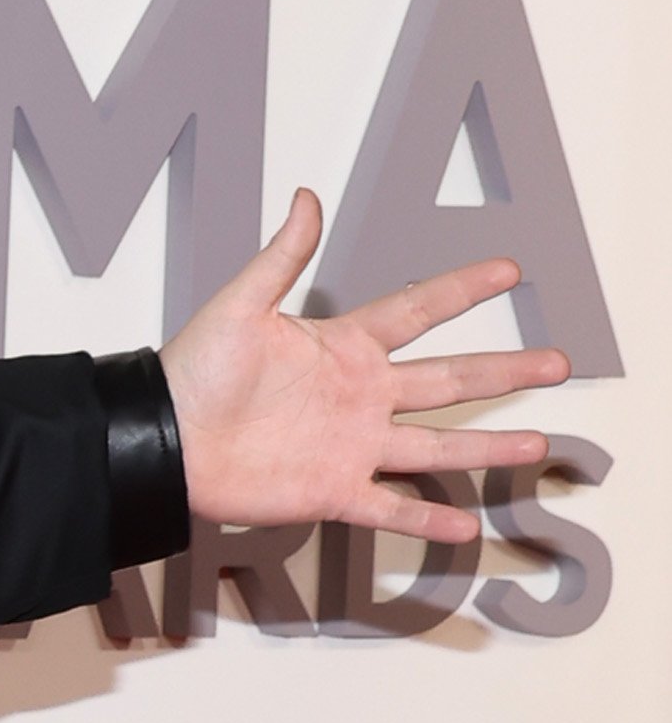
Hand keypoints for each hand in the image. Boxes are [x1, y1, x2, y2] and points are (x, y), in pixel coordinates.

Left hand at [161, 195, 562, 537]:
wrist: (163, 439)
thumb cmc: (192, 372)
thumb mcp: (241, 306)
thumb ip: (283, 257)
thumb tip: (307, 198)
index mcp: (344, 346)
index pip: (419, 310)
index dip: (464, 289)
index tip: (511, 270)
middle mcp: (360, 396)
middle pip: (450, 379)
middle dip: (505, 371)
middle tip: (558, 362)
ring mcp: (351, 445)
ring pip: (437, 445)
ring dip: (488, 445)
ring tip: (539, 444)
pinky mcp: (332, 490)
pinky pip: (390, 507)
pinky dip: (429, 517)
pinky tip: (469, 524)